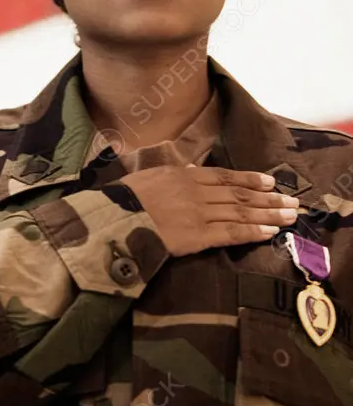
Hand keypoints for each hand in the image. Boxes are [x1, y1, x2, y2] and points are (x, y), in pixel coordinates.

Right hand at [124, 164, 299, 256]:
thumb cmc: (126, 199)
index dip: (250, 180)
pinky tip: (268, 232)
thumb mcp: (151, 176)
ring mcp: (199, 214)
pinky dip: (251, 232)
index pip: (225, 176)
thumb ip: (176, 173)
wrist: (113, 220)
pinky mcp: (197, 237)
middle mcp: (197, 192)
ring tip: (289, 217)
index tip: (271, 182)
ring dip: (267, 214)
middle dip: (268, 199)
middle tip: (291, 202)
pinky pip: (230, 233)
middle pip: (239, 195)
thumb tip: (194, 168)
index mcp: (185, 175)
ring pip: (240, 212)